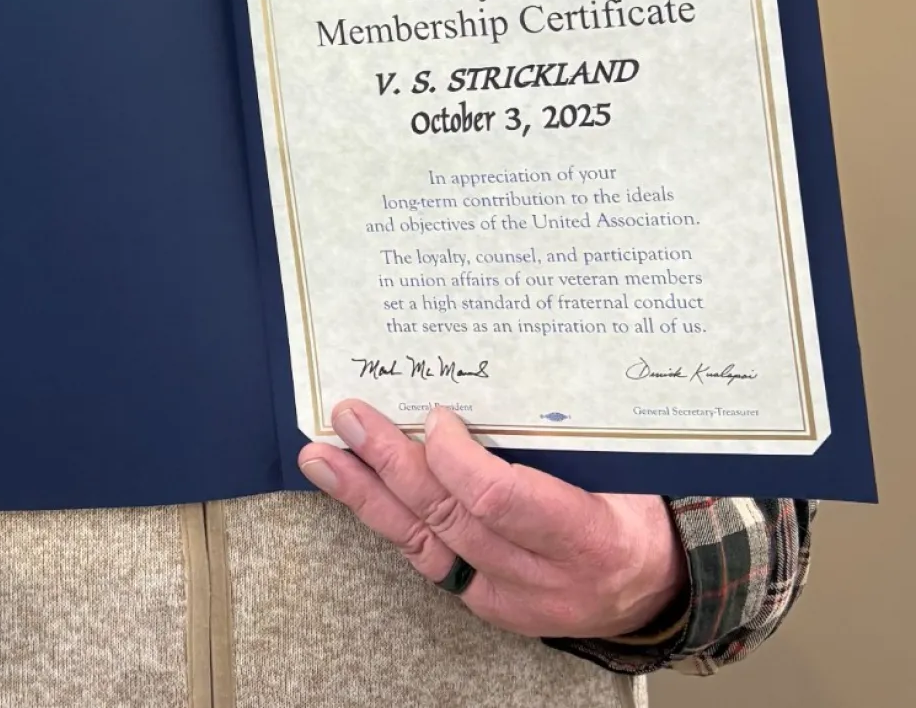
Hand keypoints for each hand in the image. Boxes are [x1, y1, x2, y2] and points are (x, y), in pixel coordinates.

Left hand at [298, 401, 685, 639]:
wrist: (656, 583)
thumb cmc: (636, 504)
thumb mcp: (619, 465)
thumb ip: (560, 434)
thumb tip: (487, 371)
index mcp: (587, 535)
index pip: (501, 499)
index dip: (455, 458)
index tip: (433, 413)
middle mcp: (545, 579)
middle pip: (451, 518)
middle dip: (392, 464)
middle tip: (349, 418)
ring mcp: (513, 601)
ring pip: (426, 544)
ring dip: (368, 496)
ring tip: (322, 458)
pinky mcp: (489, 608)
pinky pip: (431, 561)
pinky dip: (391, 521)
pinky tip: (355, 490)